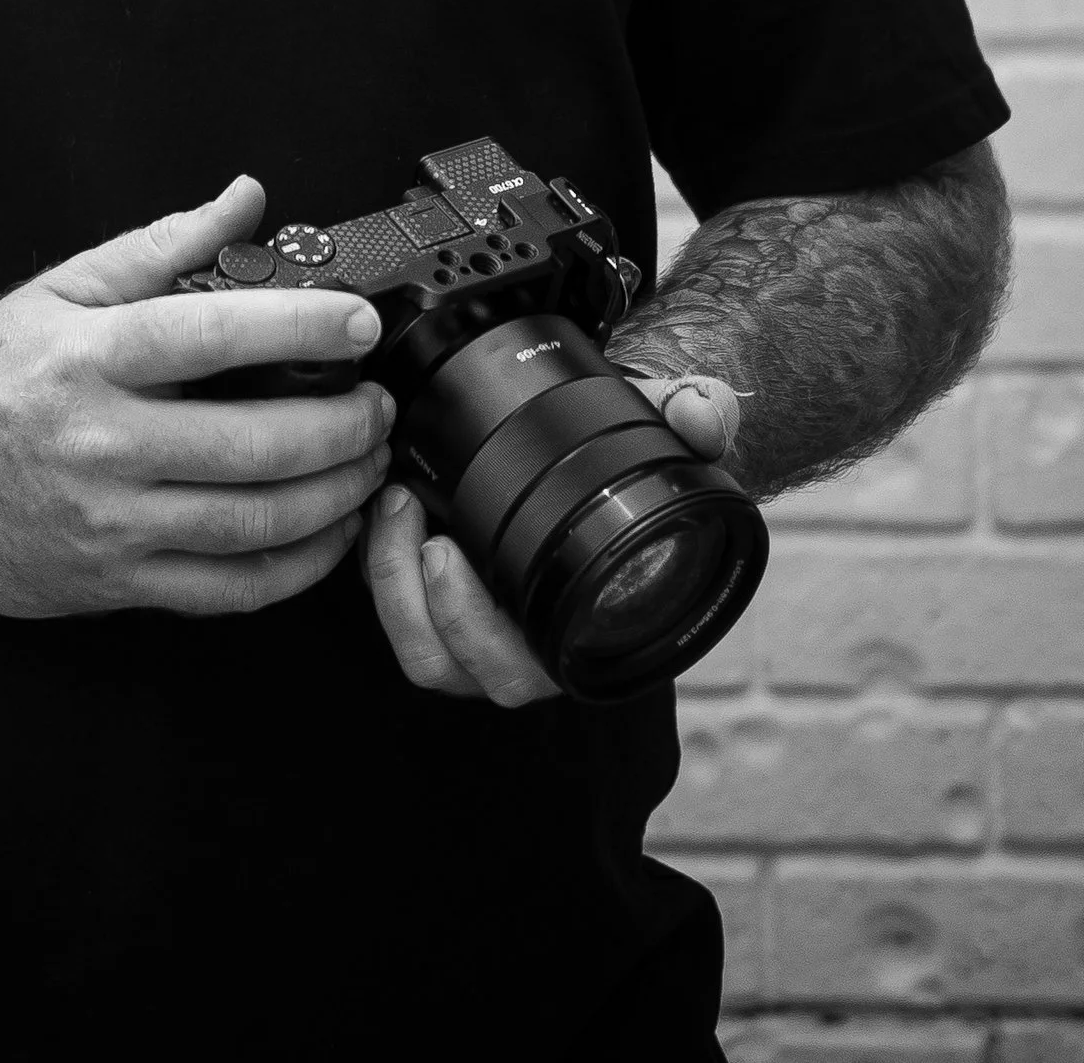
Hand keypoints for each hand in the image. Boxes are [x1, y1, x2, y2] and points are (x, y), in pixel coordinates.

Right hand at [0, 178, 395, 619]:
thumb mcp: (57, 292)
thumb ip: (158, 247)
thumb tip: (244, 199)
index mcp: (87, 358)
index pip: (209, 337)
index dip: (299, 327)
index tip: (359, 322)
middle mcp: (100, 444)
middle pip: (251, 444)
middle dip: (341, 425)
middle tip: (380, 404)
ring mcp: (112, 523)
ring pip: (253, 522)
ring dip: (334, 495)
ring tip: (370, 461)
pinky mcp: (119, 583)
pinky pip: (230, 590)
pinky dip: (297, 568)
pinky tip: (330, 533)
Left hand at [361, 372, 741, 701]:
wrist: (599, 458)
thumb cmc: (626, 467)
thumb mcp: (660, 436)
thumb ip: (692, 420)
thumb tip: (704, 415)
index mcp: (577, 629)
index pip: (524, 669)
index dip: (478, 633)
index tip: (454, 556)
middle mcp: (524, 646)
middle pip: (456, 669)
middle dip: (425, 604)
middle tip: (418, 526)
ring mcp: (475, 633)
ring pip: (419, 652)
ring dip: (393, 585)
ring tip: (394, 506)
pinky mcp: (434, 602)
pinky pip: (395, 613)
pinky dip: (378, 568)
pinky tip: (381, 507)